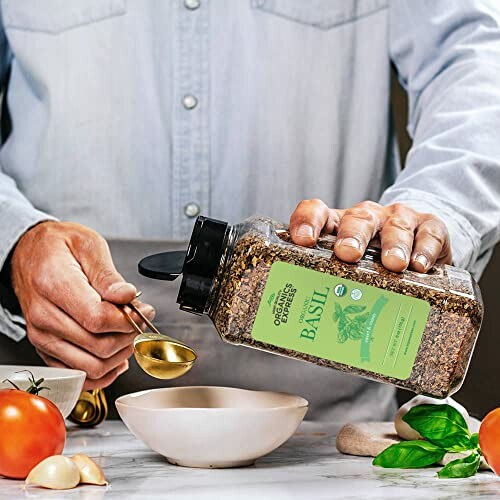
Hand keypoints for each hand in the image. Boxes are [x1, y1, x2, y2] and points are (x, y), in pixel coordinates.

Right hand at [11, 221, 154, 388]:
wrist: (29, 252)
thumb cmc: (58, 247)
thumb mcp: (88, 246)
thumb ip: (108, 275)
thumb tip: (127, 296)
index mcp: (54, 285)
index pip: (97, 319)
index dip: (128, 320)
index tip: (143, 310)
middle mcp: (44, 316)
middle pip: (98, 347)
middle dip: (129, 337)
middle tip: (141, 320)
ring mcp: (43, 335)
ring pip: (90, 367)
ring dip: (119, 356)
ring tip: (130, 335)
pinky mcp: (46, 348)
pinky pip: (78, 375)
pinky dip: (103, 371)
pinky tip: (116, 355)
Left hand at [289, 199, 451, 272]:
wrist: (419, 241)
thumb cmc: (373, 260)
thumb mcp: (349, 266)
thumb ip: (330, 282)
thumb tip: (308, 318)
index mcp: (339, 224)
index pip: (317, 212)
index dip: (308, 222)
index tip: (303, 240)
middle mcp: (367, 217)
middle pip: (357, 219)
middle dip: (351, 236)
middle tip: (348, 254)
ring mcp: (398, 219)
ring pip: (395, 226)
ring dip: (393, 245)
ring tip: (393, 264)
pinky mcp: (429, 225)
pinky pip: (429, 233)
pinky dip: (425, 249)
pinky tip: (420, 266)